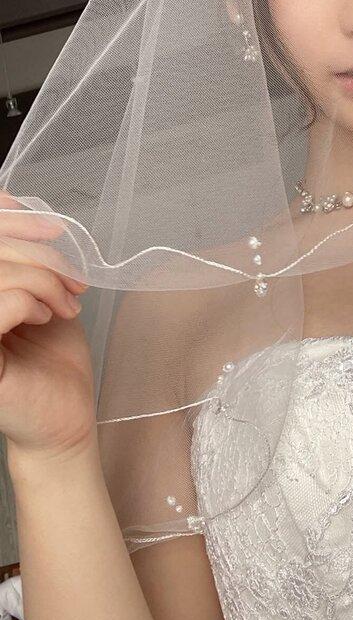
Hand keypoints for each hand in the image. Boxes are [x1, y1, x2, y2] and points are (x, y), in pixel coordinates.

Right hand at [0, 190, 95, 463]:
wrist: (65, 419)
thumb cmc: (50, 360)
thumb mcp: (40, 290)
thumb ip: (24, 253)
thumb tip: (15, 200)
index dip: (11, 219)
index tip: (52, 225)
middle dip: (40, 255)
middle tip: (74, 279)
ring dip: (44, 279)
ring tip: (66, 302)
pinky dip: (31, 299)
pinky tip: (47, 316)